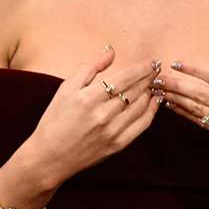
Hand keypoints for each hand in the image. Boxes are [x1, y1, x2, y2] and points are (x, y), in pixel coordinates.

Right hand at [23, 46, 161, 183]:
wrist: (50, 156)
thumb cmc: (55, 120)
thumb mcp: (66, 89)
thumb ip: (89, 68)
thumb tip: (111, 52)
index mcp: (88, 98)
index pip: (124, 78)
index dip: (142, 69)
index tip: (152, 62)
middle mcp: (103, 114)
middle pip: (136, 91)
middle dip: (150, 78)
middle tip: (158, 69)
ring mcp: (112, 131)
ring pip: (141, 106)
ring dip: (151, 92)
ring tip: (155, 82)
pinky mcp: (118, 144)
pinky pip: (142, 125)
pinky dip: (151, 111)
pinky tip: (154, 101)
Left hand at [158, 43, 208, 184]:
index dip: (198, 70)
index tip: (179, 62)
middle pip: (204, 95)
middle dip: (179, 84)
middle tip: (157, 76)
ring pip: (200, 110)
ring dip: (177, 99)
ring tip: (158, 90)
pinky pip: (204, 125)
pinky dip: (187, 115)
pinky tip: (173, 107)